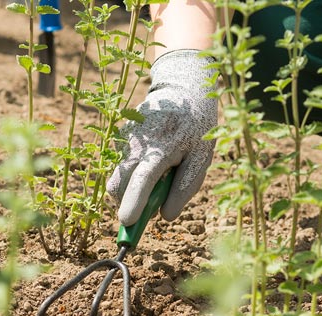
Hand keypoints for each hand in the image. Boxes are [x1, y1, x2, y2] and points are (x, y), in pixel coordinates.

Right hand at [107, 49, 217, 225]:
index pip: (142, 179)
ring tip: (162, 173)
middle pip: (118, 185)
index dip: (133, 202)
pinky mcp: (120, 137)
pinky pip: (122, 166)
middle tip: (154, 203)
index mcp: (161, 148)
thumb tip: (166, 216)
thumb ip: (185, 187)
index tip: (127, 221)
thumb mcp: (202, 157)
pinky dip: (134, 174)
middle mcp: (137, 143)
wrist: (183, 87)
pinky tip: (155, 159)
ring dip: (133, 188)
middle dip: (129, 203)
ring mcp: (125, 139)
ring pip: (119, 177)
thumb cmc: (197, 126)